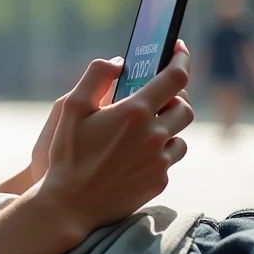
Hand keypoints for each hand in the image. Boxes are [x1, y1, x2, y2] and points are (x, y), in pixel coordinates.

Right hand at [34, 43, 192, 239]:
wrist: (69, 205)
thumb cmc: (67, 153)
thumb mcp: (72, 107)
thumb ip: (96, 75)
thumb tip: (119, 63)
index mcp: (134, 112)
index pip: (175, 77)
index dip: (181, 58)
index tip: (179, 48)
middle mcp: (154, 136)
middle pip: (185, 107)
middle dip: (175, 97)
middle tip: (158, 95)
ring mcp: (159, 161)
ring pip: (180, 135)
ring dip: (169, 126)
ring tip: (146, 126)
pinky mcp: (159, 181)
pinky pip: (170, 159)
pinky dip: (160, 151)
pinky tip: (137, 152)